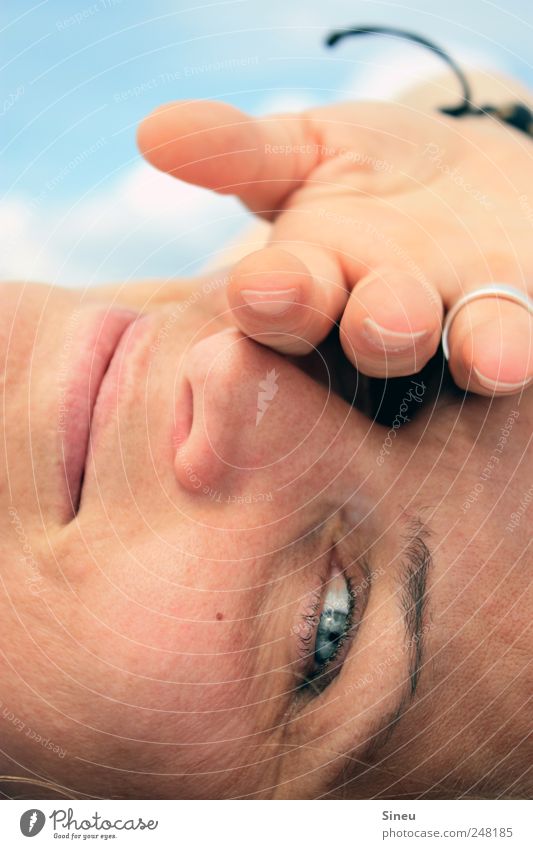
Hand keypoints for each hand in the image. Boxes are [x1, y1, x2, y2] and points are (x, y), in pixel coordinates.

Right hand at [137, 98, 532, 394]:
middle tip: (383, 323)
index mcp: (316, 285)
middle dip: (377, 329)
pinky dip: (531, 340)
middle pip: (376, 338)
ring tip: (497, 356)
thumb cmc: (375, 180)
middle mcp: (386, 322)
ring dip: (480, 348)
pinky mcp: (528, 317)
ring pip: (470, 343)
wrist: (472, 191)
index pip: (282, 304)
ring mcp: (466, 320)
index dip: (275, 301)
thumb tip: (151, 130)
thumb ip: (239, 150)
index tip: (269, 289)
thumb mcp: (307, 150)